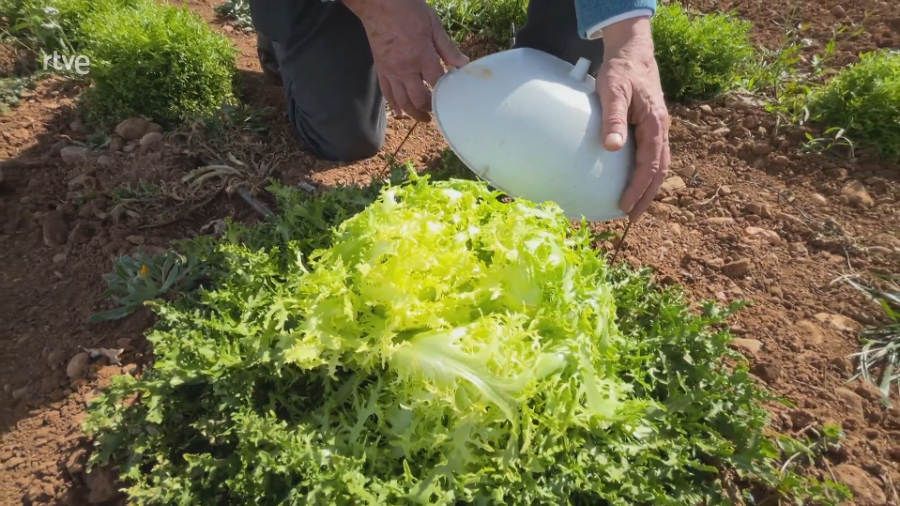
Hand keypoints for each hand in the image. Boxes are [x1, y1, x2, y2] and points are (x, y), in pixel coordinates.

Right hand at [343, 0, 468, 121]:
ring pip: (402, 101)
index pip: (438, 83)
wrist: (377, 2)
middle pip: (419, 99)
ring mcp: (391, 71)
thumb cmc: (407, 9)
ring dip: (413, 112)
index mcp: (422, 56)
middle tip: (439, 111)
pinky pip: (386, 93)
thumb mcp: (433, 24)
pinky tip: (399, 113)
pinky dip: (394, 105)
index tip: (455, 96)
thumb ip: (448, 48)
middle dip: (430, 108)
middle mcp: (405, 68)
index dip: (447, 93)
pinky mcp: (381, 69)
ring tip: (423, 118)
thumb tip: (464, 64)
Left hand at [596, 16, 669, 220]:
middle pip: (659, 171)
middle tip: (631, 217)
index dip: (639, 187)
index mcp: (655, 124)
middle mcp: (662, 129)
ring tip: (633, 206)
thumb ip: (613, 118)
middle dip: (647, 196)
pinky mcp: (651, 127)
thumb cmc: (621, 71)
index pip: (650, 164)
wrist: (633, 52)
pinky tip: (634, 182)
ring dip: (648, 188)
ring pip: (659, 165)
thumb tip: (613, 148)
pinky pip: (653, 156)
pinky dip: (647, 173)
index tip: (625, 205)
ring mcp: (658, 129)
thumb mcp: (612, 91)